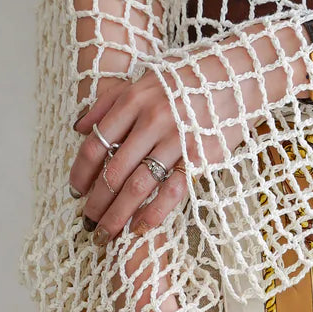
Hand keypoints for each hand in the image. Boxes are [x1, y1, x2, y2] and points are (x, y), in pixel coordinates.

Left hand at [69, 48, 265, 242]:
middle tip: (88, 223)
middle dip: (96, 203)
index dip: (80, 173)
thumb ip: (108, 102)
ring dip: (117, 215)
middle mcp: (150, 120)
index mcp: (132, 101)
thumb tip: (78, 127)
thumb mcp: (143, 81)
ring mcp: (175, 140)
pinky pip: (171, 193)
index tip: (74, 192)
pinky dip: (153, 214)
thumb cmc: (187, 81)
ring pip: (137, 187)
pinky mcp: (199, 158)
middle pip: (112, 171)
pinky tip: (139, 229)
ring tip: (106, 234)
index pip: (95, 145)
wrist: (238, 76)